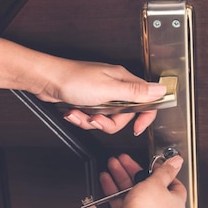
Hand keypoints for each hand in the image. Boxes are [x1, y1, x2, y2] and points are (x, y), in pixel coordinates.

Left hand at [38, 60, 165, 134]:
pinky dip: (81, 118)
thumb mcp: (108, 89)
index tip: (137, 127)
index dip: (145, 116)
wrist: (46, 80)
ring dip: (91, 121)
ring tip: (80, 113)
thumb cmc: (72, 79)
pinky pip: (91, 118)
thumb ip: (135, 92)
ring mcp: (100, 94)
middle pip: (124, 116)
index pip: (146, 100)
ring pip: (106, 119)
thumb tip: (160, 90)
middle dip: (108, 123)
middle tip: (96, 118)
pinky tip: (73, 111)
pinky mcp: (88, 101)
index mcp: (123, 80)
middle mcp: (114, 87)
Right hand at [100, 153, 186, 207]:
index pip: (175, 186)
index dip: (164, 173)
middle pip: (150, 188)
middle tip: (126, 161)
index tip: (154, 165)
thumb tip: (177, 162)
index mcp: (176, 206)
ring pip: (134, 195)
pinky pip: (124, 205)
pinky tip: (107, 180)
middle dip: (135, 172)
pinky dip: (116, 192)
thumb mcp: (156, 182)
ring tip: (113, 165)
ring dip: (122, 178)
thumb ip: (166, 170)